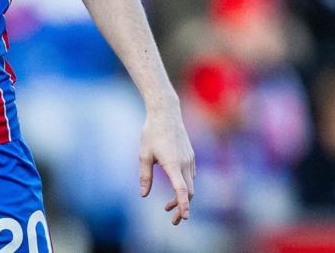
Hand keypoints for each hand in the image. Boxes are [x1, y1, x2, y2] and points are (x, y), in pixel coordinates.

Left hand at [138, 101, 195, 225]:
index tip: (184, 217)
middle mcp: (185, 163)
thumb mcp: (143, 155)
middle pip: (189, 192)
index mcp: (172, 164)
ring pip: (191, 185)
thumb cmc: (152, 133)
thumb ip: (145, 176)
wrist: (166, 113)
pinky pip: (191, 176)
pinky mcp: (191, 156)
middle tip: (173, 221)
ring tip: (167, 206)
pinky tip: (175, 186)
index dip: (183, 205)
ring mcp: (190, 159)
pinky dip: (185, 186)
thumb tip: (144, 194)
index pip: (181, 189)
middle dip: (182, 208)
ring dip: (182, 197)